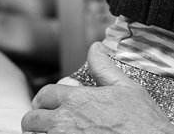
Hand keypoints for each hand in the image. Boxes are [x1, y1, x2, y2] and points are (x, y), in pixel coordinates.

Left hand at [21, 42, 171, 133]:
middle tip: (46, 122)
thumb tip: (95, 48)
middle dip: (37, 119)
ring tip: (51, 133)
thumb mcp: (126, 87)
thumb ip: (104, 67)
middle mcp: (64, 121)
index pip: (45, 94)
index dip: (45, 98)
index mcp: (77, 100)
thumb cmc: (142, 121)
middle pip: (32, 119)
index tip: (48, 104)